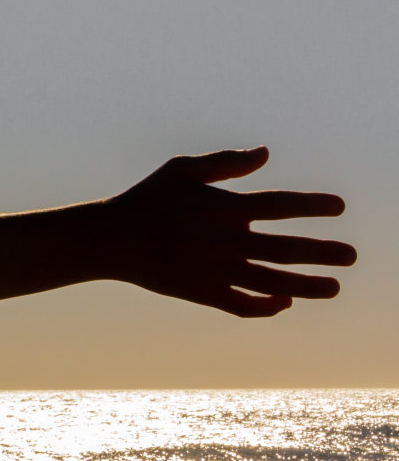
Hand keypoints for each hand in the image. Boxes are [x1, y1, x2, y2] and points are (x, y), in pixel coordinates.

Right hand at [102, 146, 354, 316]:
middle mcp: (227, 241)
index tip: (338, 208)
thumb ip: (226, 163)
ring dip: (307, 286)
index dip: (313, 206)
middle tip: (352, 256)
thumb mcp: (182, 169)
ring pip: (273, 282)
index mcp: (225, 208)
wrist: (109, 240)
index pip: (282, 206)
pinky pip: (243, 305)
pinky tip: (284, 302)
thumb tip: (267, 153)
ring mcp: (216, 270)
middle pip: (287, 248)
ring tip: (334, 288)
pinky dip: (266, 306)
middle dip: (323, 252)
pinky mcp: (202, 293)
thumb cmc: (146, 199)